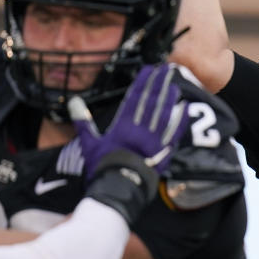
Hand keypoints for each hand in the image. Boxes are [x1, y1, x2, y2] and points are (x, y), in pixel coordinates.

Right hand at [68, 64, 188, 223]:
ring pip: (164, 114)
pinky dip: (179, 119)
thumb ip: (84, 121)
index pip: (135, 97)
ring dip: (170, 98)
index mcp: (123, 125)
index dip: (143, 82)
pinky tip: (184, 108)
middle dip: (159, 84)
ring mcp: (154, 140)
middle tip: (166, 70)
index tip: (150, 69)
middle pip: (152, 102)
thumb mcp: (89, 144)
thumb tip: (74, 101)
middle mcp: (141, 129)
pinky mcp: (164, 151)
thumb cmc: (102, 167)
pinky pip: (174, 132)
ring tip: (174, 85)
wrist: (118, 189)